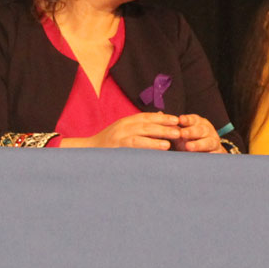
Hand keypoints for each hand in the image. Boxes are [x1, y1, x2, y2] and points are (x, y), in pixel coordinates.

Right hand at [61, 112, 184, 149]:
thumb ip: (141, 124)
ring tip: (173, 139)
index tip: (177, 119)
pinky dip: (149, 146)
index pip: (147, 117)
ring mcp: (120, 136)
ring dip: (159, 136)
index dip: (163, 118)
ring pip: (143, 133)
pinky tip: (160, 149)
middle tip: (180, 129)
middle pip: (147, 124)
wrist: (88, 152)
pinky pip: (135, 146)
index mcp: (127, 121)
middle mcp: (123, 126)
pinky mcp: (117, 147)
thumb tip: (160, 115)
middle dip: (165, 126)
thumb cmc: (109, 143)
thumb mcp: (124, 130)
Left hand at [169, 114, 228, 152]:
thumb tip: (159, 114)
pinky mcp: (217, 153)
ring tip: (189, 147)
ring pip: (208, 142)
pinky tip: (204, 156)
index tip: (180, 119)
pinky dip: (210, 155)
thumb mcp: (182, 132)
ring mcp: (213, 142)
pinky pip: (214, 154)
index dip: (187, 120)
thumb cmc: (191, 139)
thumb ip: (172, 126)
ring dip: (199, 145)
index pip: (193, 119)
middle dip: (191, 132)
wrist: (208, 151)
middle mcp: (207, 131)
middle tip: (182, 134)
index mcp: (198, 123)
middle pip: (201, 130)